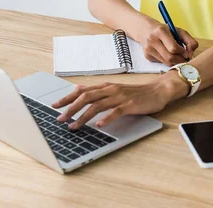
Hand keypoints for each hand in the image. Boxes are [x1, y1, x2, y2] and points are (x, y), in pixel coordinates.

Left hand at [52, 72, 188, 129]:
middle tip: (60, 119)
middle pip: (86, 97)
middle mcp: (110, 89)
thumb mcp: (114, 90)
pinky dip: (107, 118)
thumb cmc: (136, 93)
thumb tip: (79, 90)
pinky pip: (116, 111)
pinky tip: (100, 125)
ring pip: (97, 105)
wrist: (158, 90)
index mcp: (105, 86)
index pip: (82, 91)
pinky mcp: (130, 104)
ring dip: (83, 116)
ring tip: (74, 126)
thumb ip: (98, 91)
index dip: (67, 98)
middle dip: (70, 108)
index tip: (54, 105)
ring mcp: (120, 97)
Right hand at [139, 22, 198, 65]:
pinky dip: (168, 61)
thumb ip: (189, 41)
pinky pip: (162, 62)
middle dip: (180, 59)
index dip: (182, 52)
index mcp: (160, 31)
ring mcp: (148, 49)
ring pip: (166, 62)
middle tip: (184, 58)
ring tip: (178, 56)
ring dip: (175, 61)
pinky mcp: (147, 56)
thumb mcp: (178, 31)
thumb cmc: (165, 30)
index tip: (187, 52)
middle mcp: (152, 40)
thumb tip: (191, 53)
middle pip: (170, 57)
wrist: (145, 30)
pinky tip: (167, 54)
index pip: (173, 48)